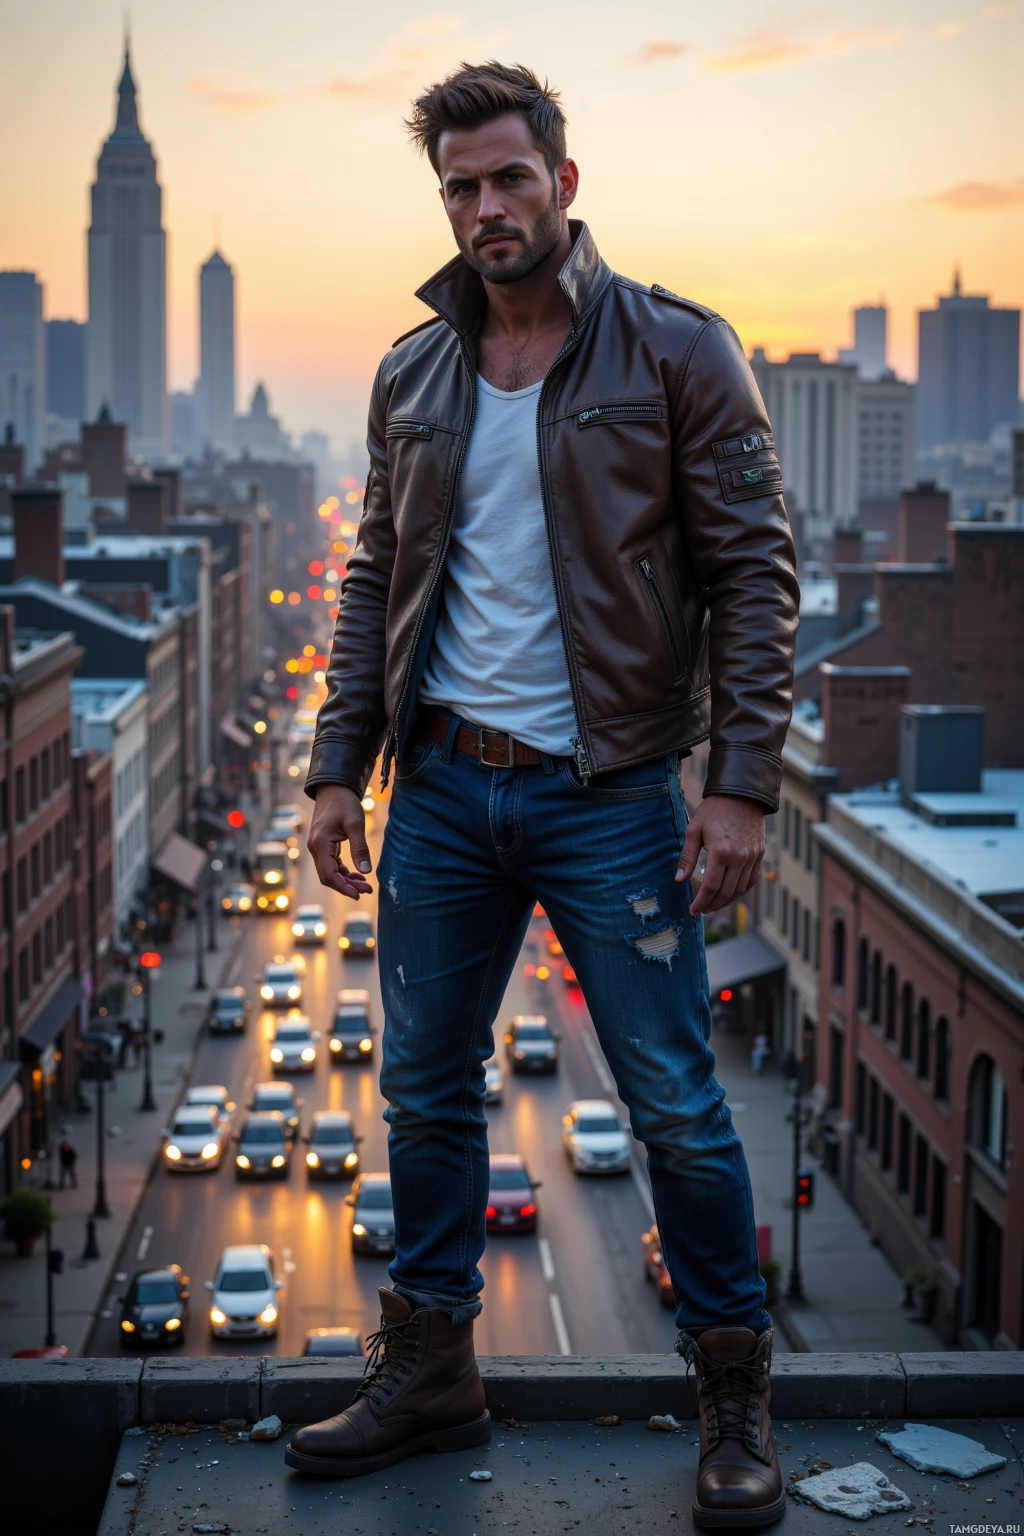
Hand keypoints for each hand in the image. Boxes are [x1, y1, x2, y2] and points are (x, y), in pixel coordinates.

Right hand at [307, 784, 372, 900]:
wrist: (334, 787)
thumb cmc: (345, 802)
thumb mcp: (356, 824)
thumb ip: (360, 848)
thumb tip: (365, 872)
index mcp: (320, 843)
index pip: (329, 874)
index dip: (343, 887)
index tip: (359, 894)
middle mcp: (315, 847)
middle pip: (328, 876)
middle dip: (346, 886)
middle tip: (367, 890)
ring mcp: (317, 846)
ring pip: (329, 872)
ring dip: (346, 880)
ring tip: (365, 884)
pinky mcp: (323, 845)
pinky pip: (331, 864)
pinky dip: (343, 871)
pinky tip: (357, 874)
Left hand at [675, 794, 764, 915]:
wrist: (742, 795)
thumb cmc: (714, 810)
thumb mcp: (694, 830)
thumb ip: (687, 857)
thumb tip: (679, 879)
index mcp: (720, 852)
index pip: (711, 887)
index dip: (701, 902)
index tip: (693, 910)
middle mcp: (739, 858)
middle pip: (726, 892)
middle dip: (712, 905)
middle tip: (702, 910)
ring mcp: (752, 857)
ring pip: (740, 890)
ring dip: (726, 902)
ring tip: (714, 905)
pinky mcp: (760, 855)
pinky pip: (751, 880)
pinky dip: (741, 891)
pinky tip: (730, 894)